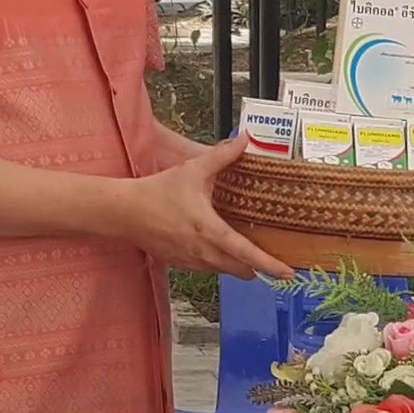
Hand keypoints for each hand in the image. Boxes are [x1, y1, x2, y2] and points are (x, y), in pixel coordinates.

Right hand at [129, 136, 292, 280]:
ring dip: (237, 265)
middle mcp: (203, 252)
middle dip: (258, 268)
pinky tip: (216, 247)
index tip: (289, 273)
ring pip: (224, 271)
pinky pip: (207, 269)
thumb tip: (245, 139)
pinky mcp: (180, 265)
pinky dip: (218, 262)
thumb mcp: (192, 170)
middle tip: (272, 260)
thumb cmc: (158, 191)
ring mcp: (191, 262)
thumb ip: (222, 155)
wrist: (124, 212)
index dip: (270, 265)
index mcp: (210, 231)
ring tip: (245, 251)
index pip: (246, 254)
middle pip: (241, 271)